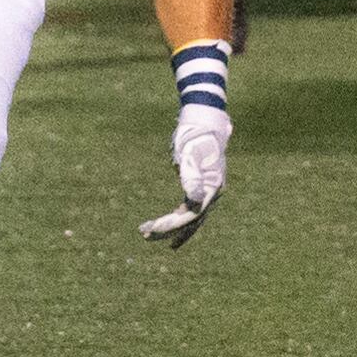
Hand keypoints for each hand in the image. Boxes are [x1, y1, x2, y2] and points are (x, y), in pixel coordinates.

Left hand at [141, 102, 229, 245]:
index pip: (192, 215)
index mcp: (212, 187)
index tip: (151, 228)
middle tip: (144, 235)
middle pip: (191, 220)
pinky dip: (178, 217)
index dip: (172, 225)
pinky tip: (167, 221)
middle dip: (168, 230)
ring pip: (192, 217)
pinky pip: (190, 208)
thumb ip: (192, 178)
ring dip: (173, 227)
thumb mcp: (190, 155)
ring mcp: (208, 190)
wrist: (206, 121)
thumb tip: (194, 202)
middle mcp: (213, 192)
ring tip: (151, 236)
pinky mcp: (202, 186)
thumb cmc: (196, 136)